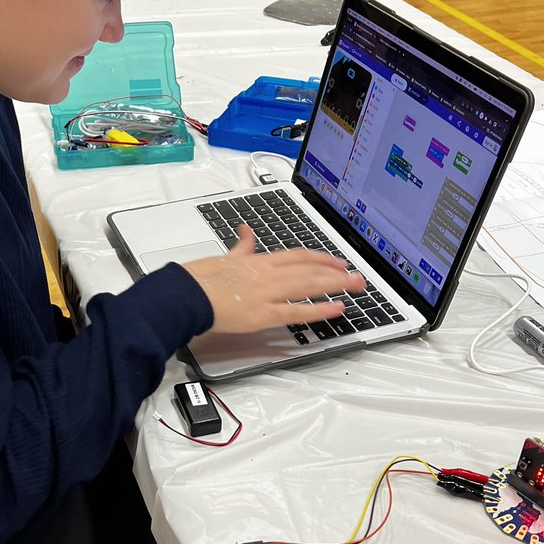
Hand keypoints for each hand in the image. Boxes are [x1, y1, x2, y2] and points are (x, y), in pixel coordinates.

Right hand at [182, 224, 363, 334]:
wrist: (187, 294)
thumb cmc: (200, 278)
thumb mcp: (225, 256)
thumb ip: (241, 246)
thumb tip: (246, 230)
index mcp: (258, 261)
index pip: (296, 256)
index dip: (319, 258)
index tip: (336, 260)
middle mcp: (268, 274)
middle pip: (309, 269)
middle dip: (335, 271)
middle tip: (356, 275)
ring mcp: (267, 293)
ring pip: (308, 285)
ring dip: (335, 284)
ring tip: (355, 286)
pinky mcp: (263, 313)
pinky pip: (297, 311)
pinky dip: (319, 309)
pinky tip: (337, 308)